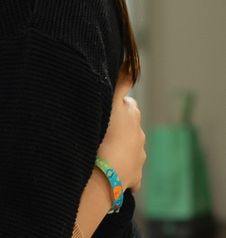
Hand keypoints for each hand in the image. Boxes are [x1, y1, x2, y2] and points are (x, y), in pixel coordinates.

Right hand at [97, 69, 144, 189]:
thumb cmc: (105, 136)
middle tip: (99, 132)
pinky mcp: (133, 178)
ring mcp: (138, 159)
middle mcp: (139, 137)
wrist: (104, 173)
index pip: (127, 105)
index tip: (103, 109)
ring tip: (100, 153)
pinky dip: (121, 173)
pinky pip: (128, 174)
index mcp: (132, 117)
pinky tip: (108, 172)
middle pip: (129, 129)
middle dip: (118, 130)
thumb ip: (121, 82)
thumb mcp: (111, 104)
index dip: (116, 106)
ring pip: (129, 152)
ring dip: (118, 151)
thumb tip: (132, 59)